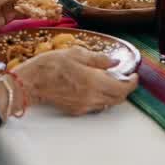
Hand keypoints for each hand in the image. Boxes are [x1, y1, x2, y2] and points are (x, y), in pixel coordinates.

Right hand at [15, 48, 138, 115]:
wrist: (30, 83)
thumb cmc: (50, 65)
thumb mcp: (76, 54)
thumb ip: (98, 59)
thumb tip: (114, 62)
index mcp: (93, 81)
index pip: (123, 88)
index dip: (132, 83)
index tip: (133, 75)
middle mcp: (91, 97)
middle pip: (118, 99)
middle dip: (125, 88)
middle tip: (124, 77)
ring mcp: (84, 106)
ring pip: (108, 104)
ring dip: (113, 94)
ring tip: (109, 80)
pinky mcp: (76, 110)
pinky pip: (96, 106)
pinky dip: (101, 98)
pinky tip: (94, 87)